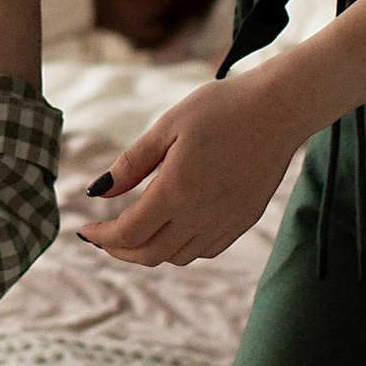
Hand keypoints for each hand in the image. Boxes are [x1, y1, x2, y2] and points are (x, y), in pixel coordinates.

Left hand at [77, 75, 301, 265]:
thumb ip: (131, 164)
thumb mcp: (167, 126)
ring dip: (150, 251)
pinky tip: (174, 229)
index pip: (129, 233)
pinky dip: (181, 249)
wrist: (280, 108)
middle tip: (104, 238)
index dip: (102, 237)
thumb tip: (97, 193)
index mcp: (176, 191)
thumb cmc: (222, 108)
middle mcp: (201, 215)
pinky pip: (206, 250)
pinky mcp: (244, 220)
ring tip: (135, 233)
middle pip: (151, 254)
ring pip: (178, 257)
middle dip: (120, 251)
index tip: (85, 229)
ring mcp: (226, 222)